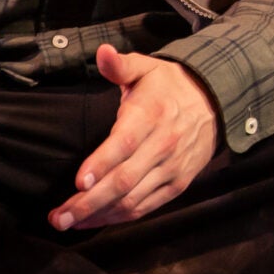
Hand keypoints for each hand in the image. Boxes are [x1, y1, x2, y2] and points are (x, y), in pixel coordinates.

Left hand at [51, 46, 219, 230]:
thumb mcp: (146, 68)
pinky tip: (95, 220)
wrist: (214, 103)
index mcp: (150, 116)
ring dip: (99, 215)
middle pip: (124, 180)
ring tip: (68, 222)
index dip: (101, 164)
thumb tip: (102, 52)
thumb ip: (120, 65)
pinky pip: (146, 206)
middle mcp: (163, 145)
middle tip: (58, 217)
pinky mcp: (177, 184)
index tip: (78, 181)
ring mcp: (171, 168)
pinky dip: (119, 217)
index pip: (124, 144)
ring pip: (132, 199)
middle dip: (88, 202)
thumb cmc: (169, 87)